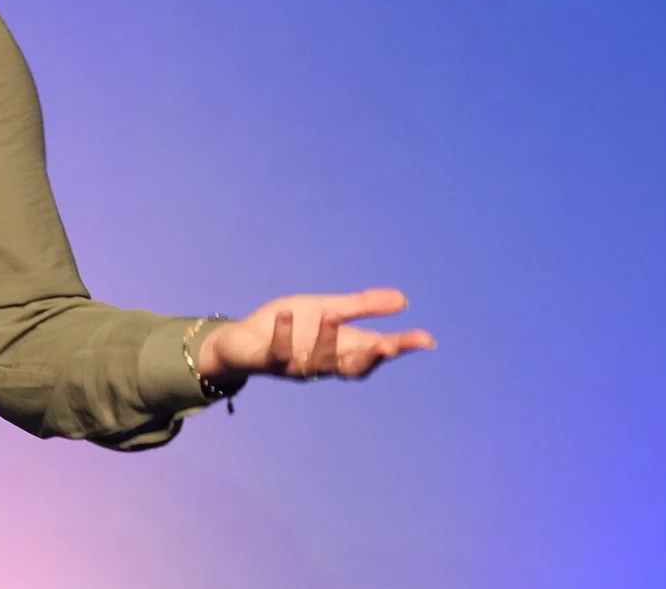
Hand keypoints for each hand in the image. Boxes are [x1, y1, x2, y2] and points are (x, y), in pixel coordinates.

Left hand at [195, 288, 432, 382]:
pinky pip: (276, 352)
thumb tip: (403, 299)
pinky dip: (282, 335)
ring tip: (332, 317)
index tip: (426, 339)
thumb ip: (361, 306)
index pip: (376, 350)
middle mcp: (322, 361)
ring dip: (326, 342)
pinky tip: (285, 314)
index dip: (400, 346)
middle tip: (389, 344)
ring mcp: (295, 363)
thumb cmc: (287, 326)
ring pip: (316, 363)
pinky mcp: (266, 360)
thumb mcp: (327, 309)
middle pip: (352, 365)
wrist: (240, 340)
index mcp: (340, 347)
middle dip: (371, 356)